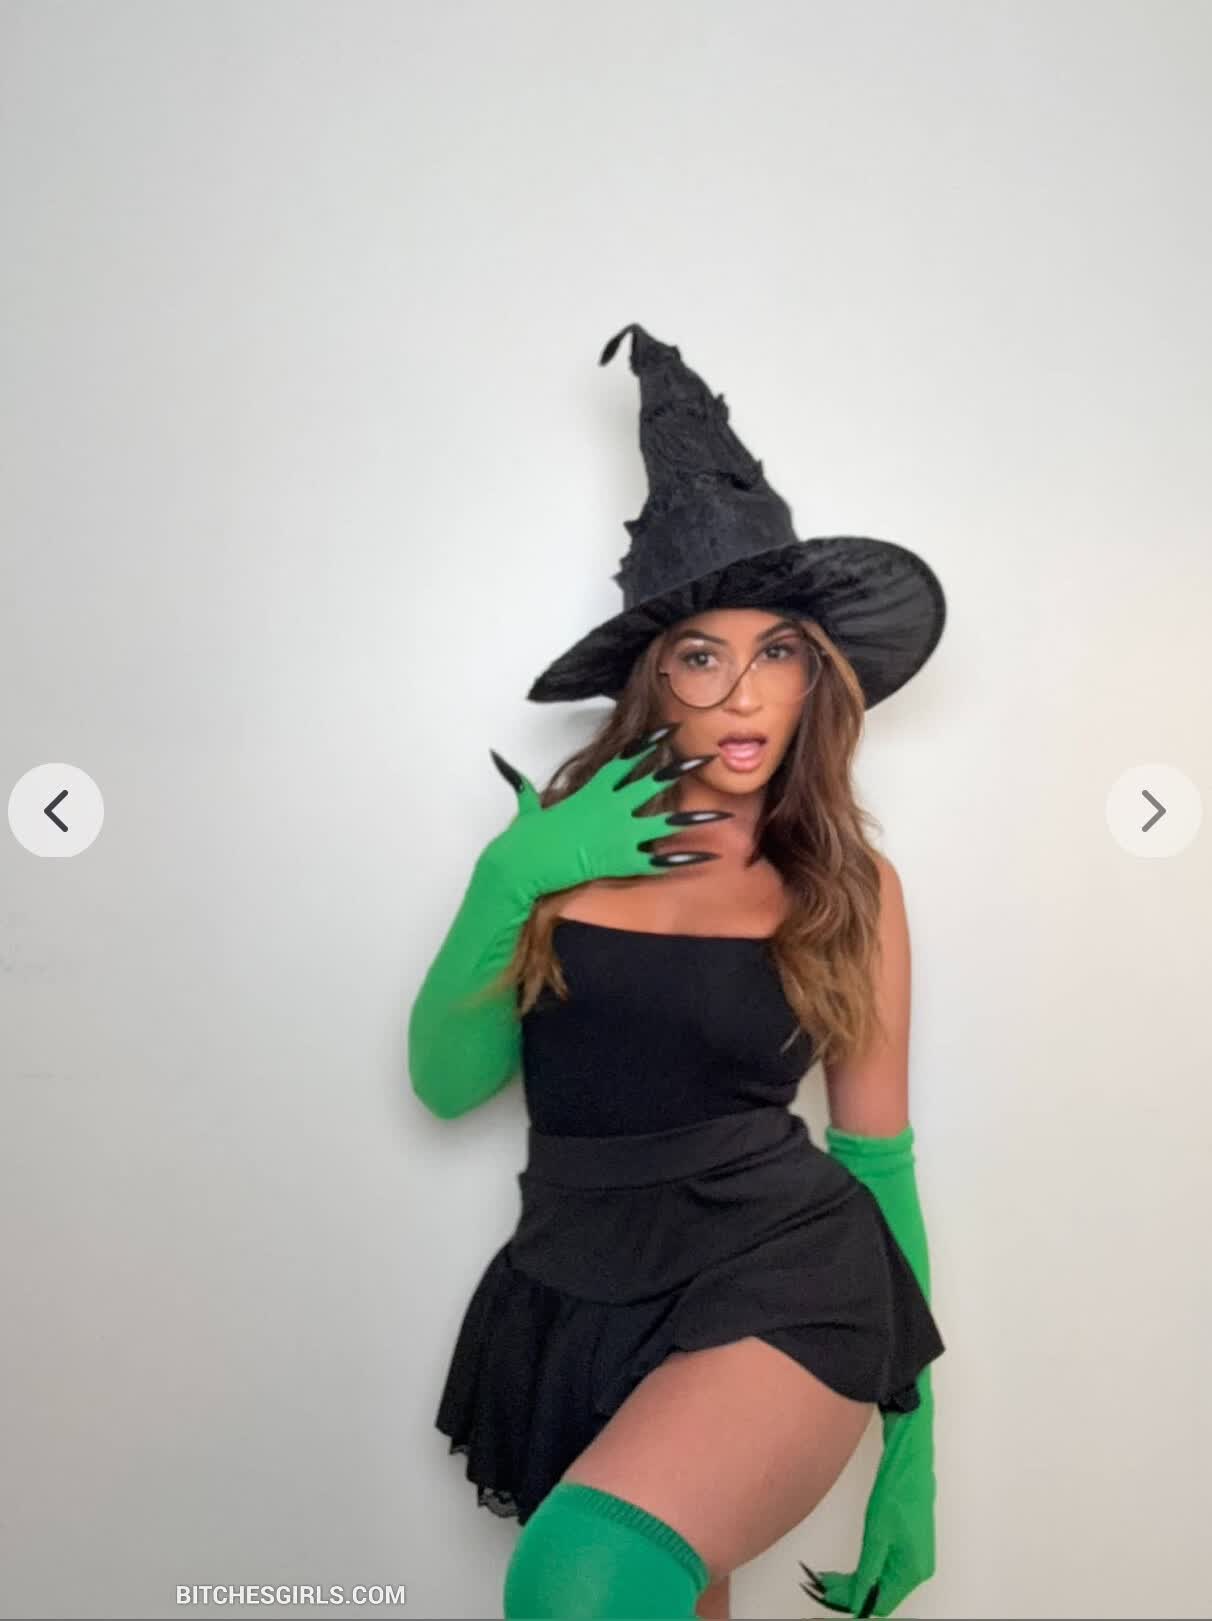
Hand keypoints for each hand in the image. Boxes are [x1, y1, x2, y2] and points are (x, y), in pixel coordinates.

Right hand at [482, 723, 732, 901]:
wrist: (526, 863)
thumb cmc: (526, 837)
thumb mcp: (524, 805)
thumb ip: (517, 782)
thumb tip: (497, 759)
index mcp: (593, 790)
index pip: (627, 759)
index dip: (650, 743)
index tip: (672, 729)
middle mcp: (613, 808)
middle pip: (655, 782)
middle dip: (683, 769)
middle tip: (707, 759)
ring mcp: (621, 835)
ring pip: (668, 823)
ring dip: (697, 820)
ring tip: (725, 816)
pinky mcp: (624, 861)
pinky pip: (662, 861)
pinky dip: (686, 860)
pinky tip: (709, 857)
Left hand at [798, 1390, 935, 1618]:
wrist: (910, 1457)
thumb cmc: (897, 1489)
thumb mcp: (877, 1533)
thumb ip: (868, 1571)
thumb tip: (858, 1602)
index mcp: (913, 1570)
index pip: (881, 1604)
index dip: (853, 1603)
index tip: (827, 1594)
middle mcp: (917, 1568)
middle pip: (880, 1594)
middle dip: (849, 1592)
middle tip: (821, 1584)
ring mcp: (914, 1556)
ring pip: (881, 1581)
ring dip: (855, 1582)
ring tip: (828, 1577)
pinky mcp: (908, 1543)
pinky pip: (885, 1567)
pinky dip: (865, 1569)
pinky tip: (847, 1567)